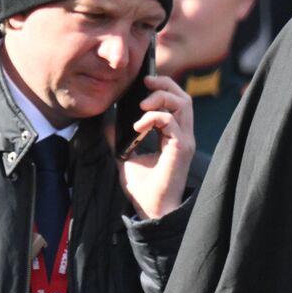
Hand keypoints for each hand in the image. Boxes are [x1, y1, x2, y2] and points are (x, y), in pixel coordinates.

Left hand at [115, 74, 193, 219]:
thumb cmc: (143, 188)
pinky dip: (153, 117)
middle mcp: (183, 135)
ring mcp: (185, 140)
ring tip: (141, 105)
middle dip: (164, 84)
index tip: (143, 82)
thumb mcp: (125, 156)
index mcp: (174, 135)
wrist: (151, 210)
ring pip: (182, 103)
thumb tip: (107, 120)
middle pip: (183, 96)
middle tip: (144, 82)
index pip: (175, 102)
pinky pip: (171, 121)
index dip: (162, 87)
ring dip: (160, 97)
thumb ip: (118, 138)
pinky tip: (138, 126)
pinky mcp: (181, 148)